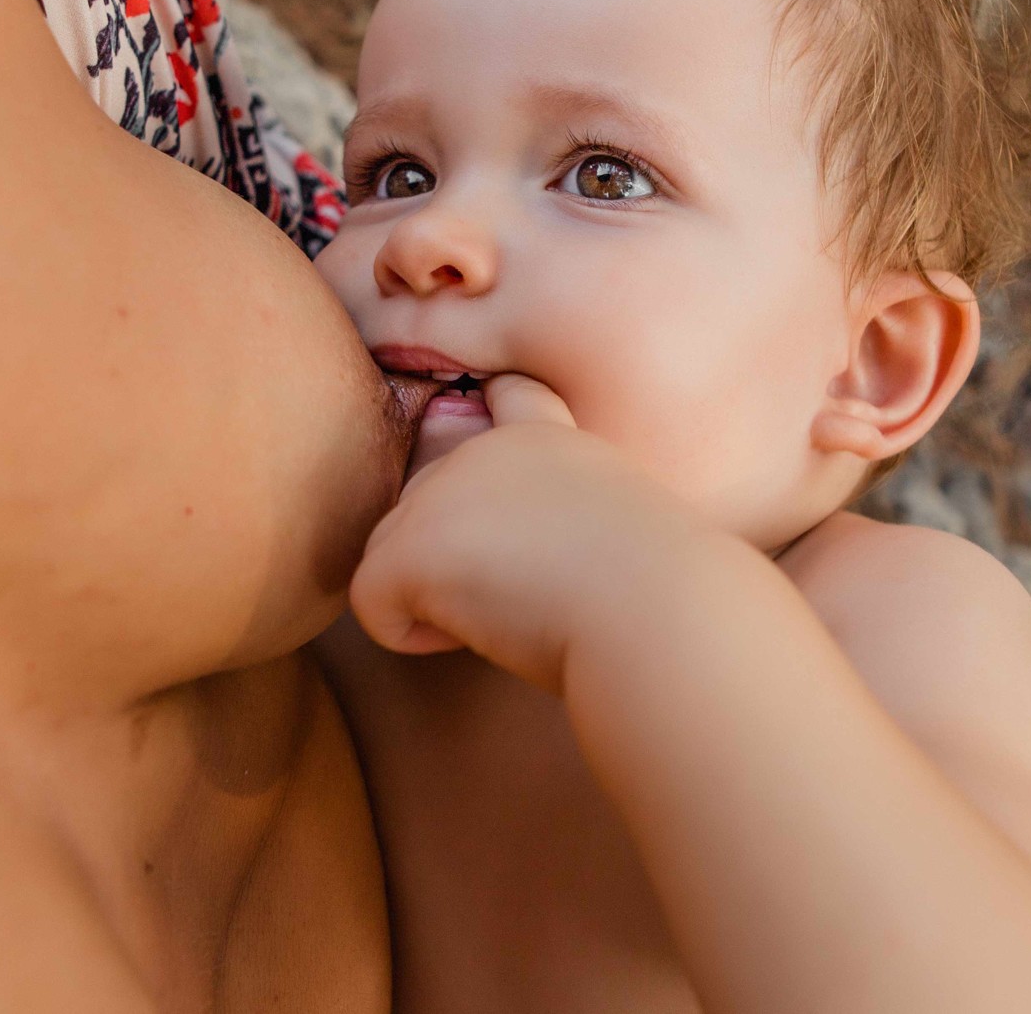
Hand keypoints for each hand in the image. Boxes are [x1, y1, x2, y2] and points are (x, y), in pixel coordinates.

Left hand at [348, 373, 724, 691]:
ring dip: (436, 597)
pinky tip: (476, 636)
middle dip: (453, 557)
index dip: (491, 417)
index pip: (506, 396)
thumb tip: (529, 567)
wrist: (657, 608)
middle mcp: (485, 450)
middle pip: (424, 502)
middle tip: (530, 595)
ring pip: (391, 552)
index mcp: (548, 441)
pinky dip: (411, 635)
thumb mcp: (621, 530)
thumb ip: (564, 520)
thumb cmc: (659, 597)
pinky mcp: (411, 544)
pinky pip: (372, 604)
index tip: (492, 437)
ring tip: (513, 612)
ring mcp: (441, 490)